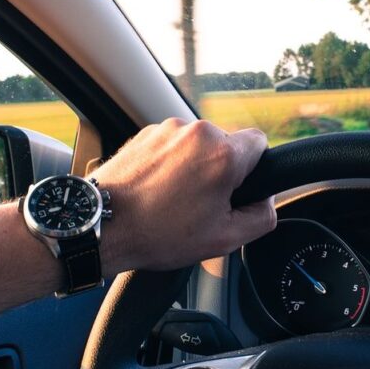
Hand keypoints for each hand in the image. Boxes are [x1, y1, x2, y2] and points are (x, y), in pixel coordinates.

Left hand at [91, 118, 275, 272]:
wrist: (102, 225)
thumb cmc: (159, 233)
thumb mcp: (224, 239)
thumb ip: (262, 217)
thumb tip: (267, 202)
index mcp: (223, 154)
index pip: (260, 142)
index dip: (254, 169)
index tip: (236, 190)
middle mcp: (198, 132)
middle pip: (227, 145)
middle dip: (220, 172)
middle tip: (202, 204)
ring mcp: (169, 129)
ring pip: (199, 146)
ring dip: (194, 167)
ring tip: (173, 200)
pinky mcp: (146, 133)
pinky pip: (173, 145)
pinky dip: (171, 164)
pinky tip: (157, 190)